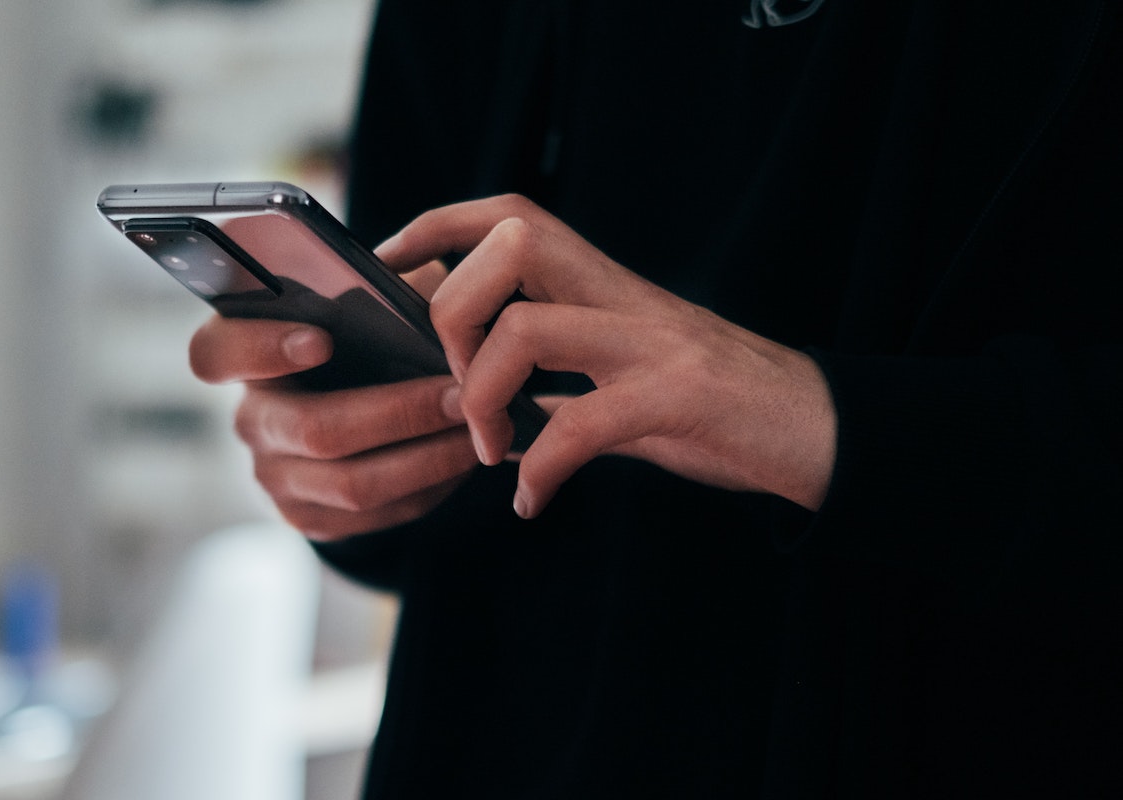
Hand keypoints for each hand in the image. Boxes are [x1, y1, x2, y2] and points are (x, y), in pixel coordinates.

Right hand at [189, 260, 478, 539]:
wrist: (360, 409)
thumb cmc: (365, 337)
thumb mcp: (367, 300)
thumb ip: (381, 288)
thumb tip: (425, 292)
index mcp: (244, 353)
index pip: (216, 353)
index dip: (261, 349)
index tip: (321, 339)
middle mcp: (251, 419)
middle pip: (313, 430)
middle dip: (398, 413)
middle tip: (461, 395)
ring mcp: (274, 476)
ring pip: (352, 484)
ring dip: (427, 457)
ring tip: (478, 430)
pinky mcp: (308, 517)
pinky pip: (373, 515)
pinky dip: (427, 488)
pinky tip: (461, 459)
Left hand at [376, 195, 835, 517]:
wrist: (819, 431)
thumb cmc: (714, 407)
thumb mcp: (624, 377)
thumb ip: (558, 377)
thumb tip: (477, 396)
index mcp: (603, 285)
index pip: (508, 215)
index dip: (436, 227)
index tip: (388, 270)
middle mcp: (624, 296)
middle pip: (510, 245)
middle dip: (452, 313)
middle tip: (454, 387)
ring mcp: (653, 343)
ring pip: (529, 329)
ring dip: (485, 396)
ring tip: (490, 450)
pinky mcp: (680, 398)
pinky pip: (583, 424)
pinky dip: (542, 468)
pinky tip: (533, 500)